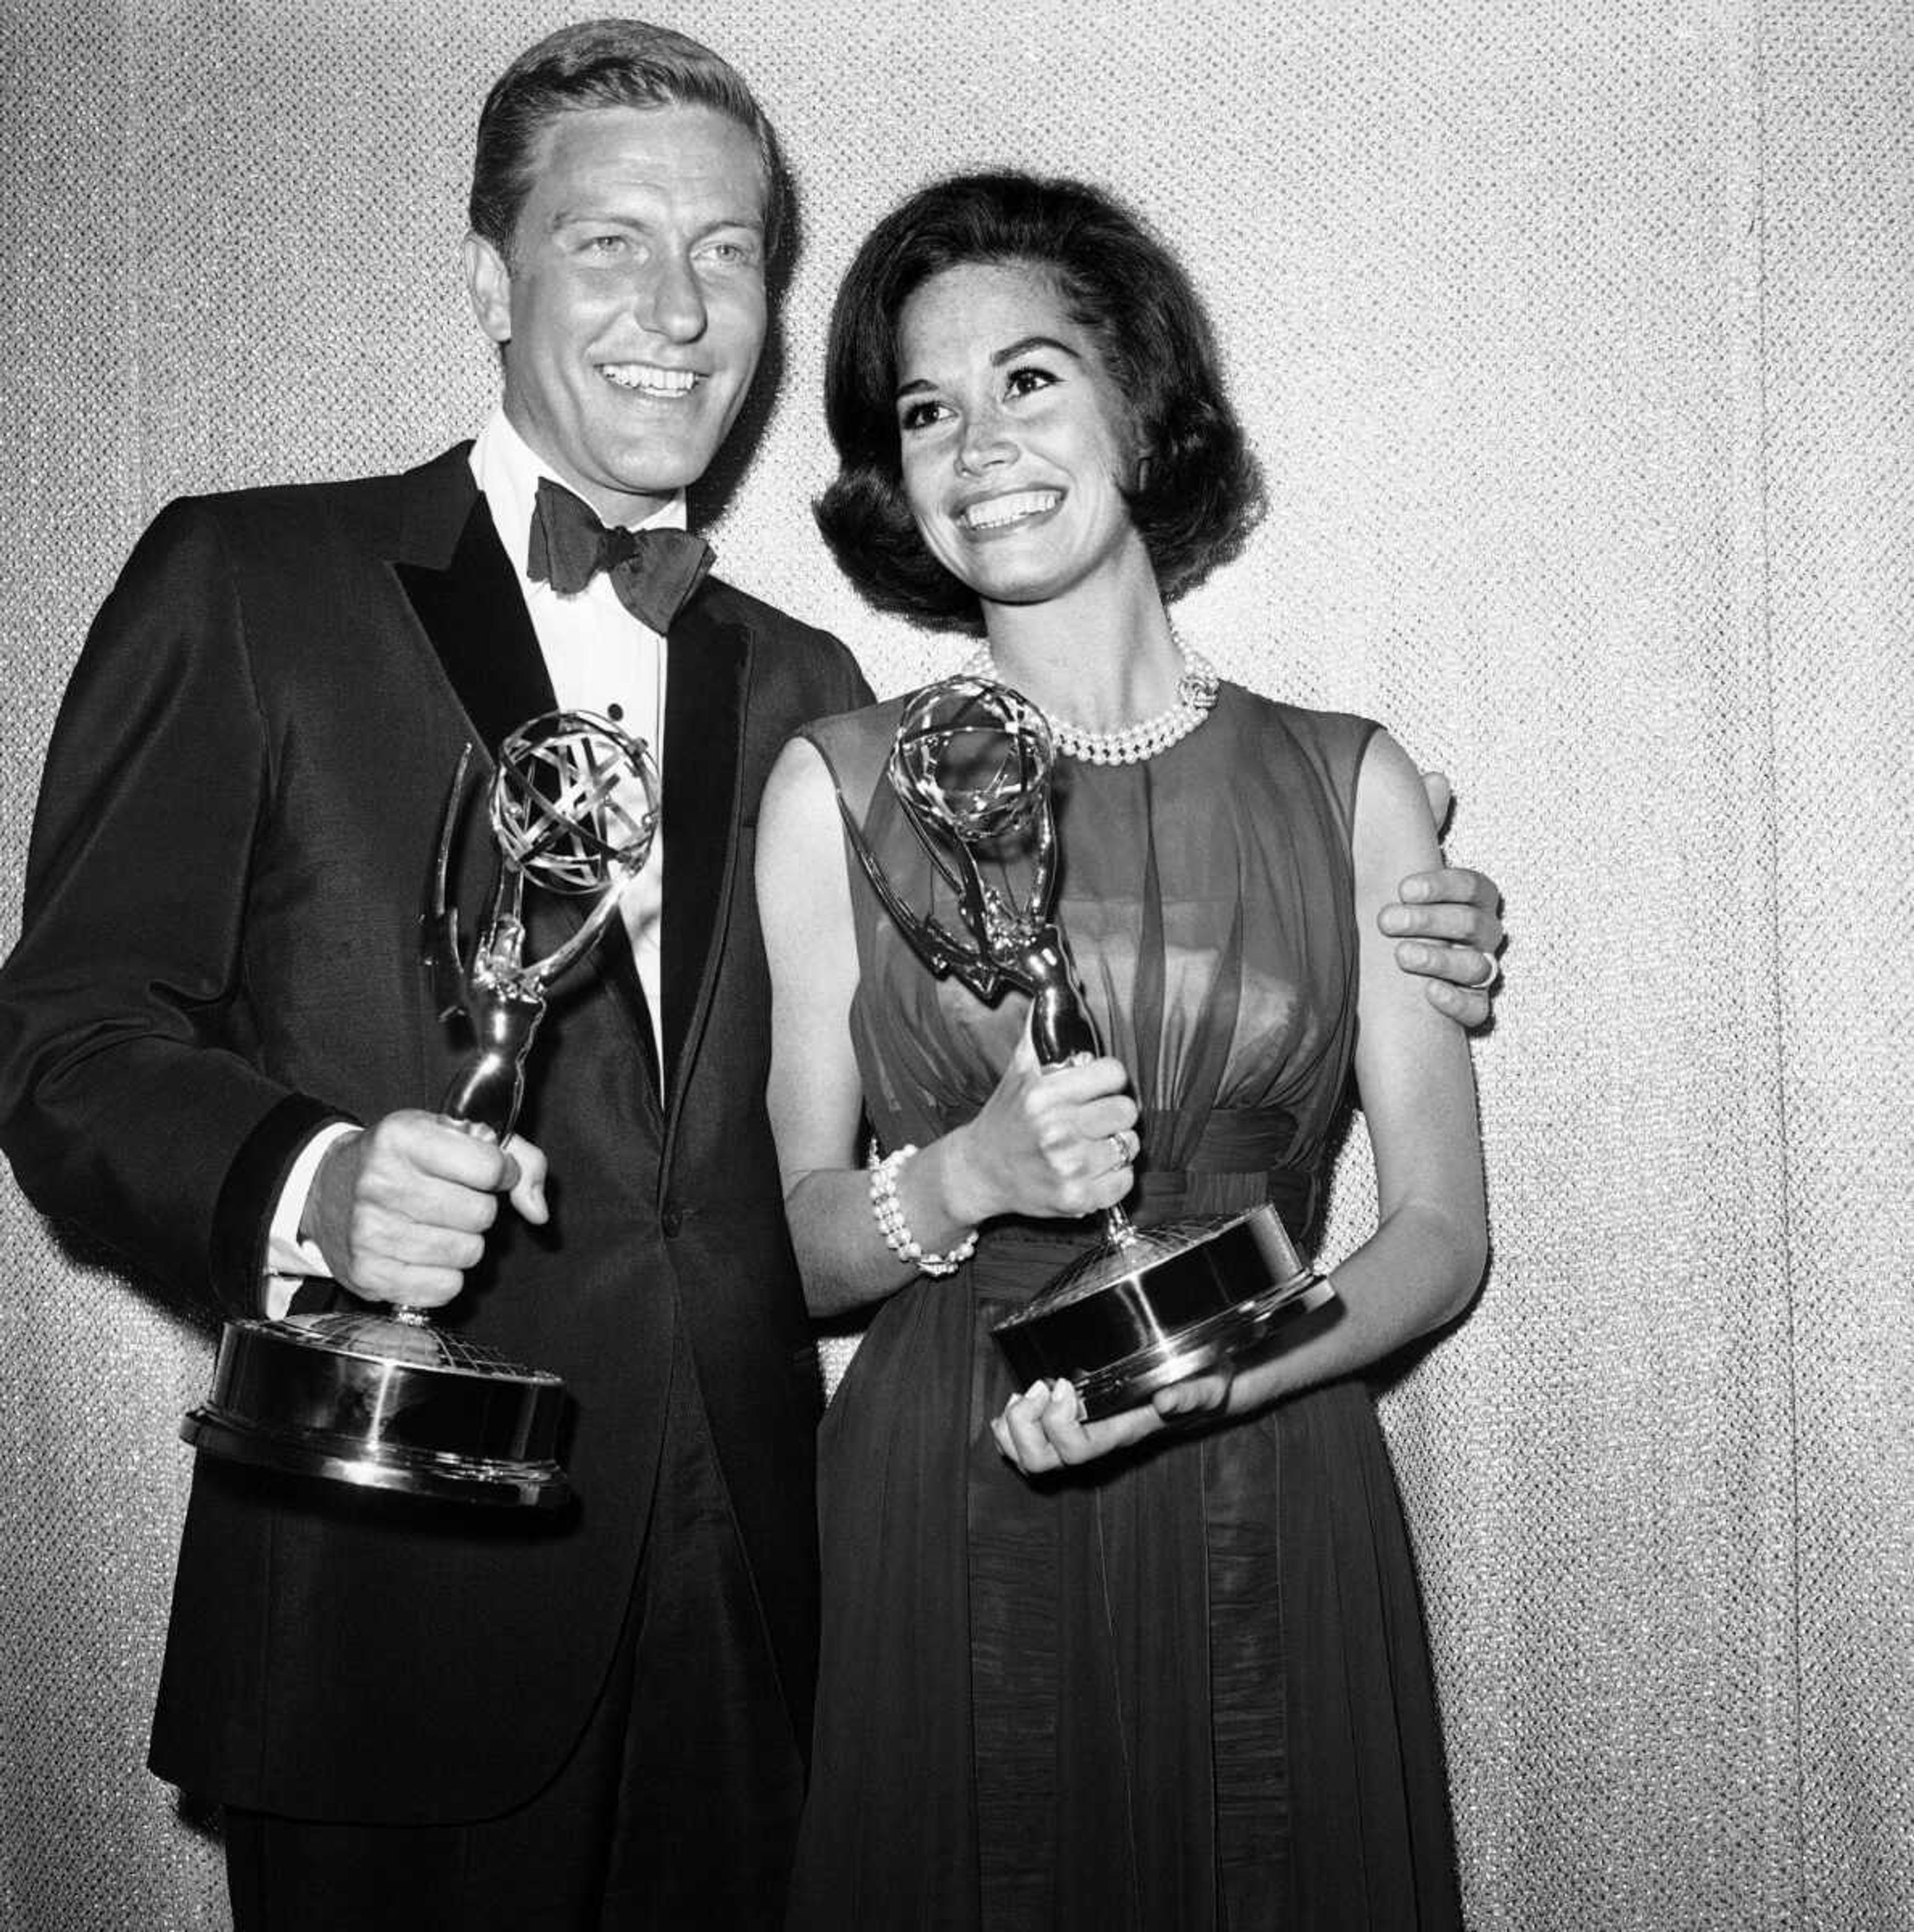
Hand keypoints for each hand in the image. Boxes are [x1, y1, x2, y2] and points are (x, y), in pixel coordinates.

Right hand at [301, 1109, 548, 1309]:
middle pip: (481, 1214)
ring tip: (437, 1225)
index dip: (503, 1172)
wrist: (326, 1190)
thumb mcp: (453, 1134)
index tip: (489, 1172)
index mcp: (403, 1137)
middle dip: (480, 1208)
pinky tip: (425, 1254)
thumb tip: (538, 1211)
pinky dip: (446, 1275)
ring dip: (464, 1242)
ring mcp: (370, 1232)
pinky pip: (445, 1287)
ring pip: (468, 1253)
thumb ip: (517, 1157)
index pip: (490, 1167)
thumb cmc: (404, 1160)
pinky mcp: (368, 1274)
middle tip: (454, 1199)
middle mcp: (381, 1182)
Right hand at [942, 1028, 1138, 1225]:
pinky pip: (1125, 1181)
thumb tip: (1055, 989)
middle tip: (1094, 1117)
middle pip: (1126, 1110)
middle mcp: (1056, 1131)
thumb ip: (1040, 1030)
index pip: (1113, 1073)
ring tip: (1089, 1144)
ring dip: (1114, 1145)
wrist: (980, 1171)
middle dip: (1113, 1112)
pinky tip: (1091, 1170)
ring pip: (1129, 1145)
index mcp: (1044, 1095)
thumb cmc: (1006, 1117)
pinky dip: (1114, 1177)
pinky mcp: (1077, 1198)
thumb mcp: (1018, 1070)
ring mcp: (1068, 1167)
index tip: (1096, 1086)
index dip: (1107, 1078)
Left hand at [991, 1369, 1234, 1474]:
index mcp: (1123, 1431)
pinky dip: (1009, 1427)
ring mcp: (1081, 1436)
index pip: (1079, 1449)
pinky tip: (1016, 1402)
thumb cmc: (1205, 1383)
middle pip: (1043, 1461)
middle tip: (1038, 1386)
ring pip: (1029, 1458)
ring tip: (1022, 1394)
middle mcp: (1098, 1441)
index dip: (1058, 1422)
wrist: (1205, 1385)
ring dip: (1012, 1427)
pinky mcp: (1071, 1424)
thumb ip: (1193, 1393)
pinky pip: (1027, 1444)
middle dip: (1026, 1425)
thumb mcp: (1210, 1384)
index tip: (1063, 1383)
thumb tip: (1166, 1400)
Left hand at [1379, 771, 1504, 1026]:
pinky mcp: (1469, 1009)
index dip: (1444, 885)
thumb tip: (1435, 777)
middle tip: (1386, 920)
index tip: (1404, 886)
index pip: (1475, 887)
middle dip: (1431, 921)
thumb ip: (1421, 827)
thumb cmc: (1402, 909)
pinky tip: (1429, 995)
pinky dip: (1457, 1003)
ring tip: (1401, 956)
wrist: (1386, 969)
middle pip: (1475, 926)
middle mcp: (1482, 935)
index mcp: (1472, 900)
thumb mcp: (1405, 868)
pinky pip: (1478, 1010)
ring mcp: (1479, 973)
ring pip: (1478, 968)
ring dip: (1440, 960)